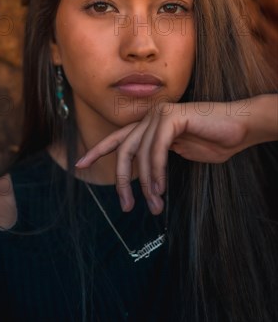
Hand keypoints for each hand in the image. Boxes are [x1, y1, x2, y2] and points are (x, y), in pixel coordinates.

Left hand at [76, 96, 276, 214]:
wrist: (241, 128)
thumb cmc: (215, 141)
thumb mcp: (182, 153)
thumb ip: (161, 159)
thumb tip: (147, 176)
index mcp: (150, 125)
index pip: (118, 138)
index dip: (98, 151)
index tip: (80, 164)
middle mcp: (151, 117)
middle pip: (124, 150)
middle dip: (122, 180)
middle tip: (126, 206)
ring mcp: (160, 114)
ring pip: (140, 153)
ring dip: (146, 184)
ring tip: (154, 205)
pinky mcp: (171, 117)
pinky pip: (156, 149)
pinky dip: (156, 171)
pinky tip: (160, 187)